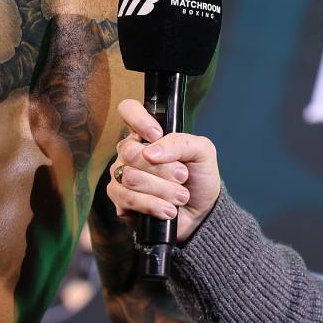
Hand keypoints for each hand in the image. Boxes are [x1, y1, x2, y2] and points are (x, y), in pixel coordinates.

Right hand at [105, 98, 220, 243]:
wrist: (201, 212)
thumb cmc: (200, 177)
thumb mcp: (202, 152)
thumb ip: (180, 142)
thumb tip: (151, 151)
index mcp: (148, 135)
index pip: (128, 110)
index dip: (138, 119)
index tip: (157, 134)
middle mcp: (130, 153)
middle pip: (130, 151)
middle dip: (163, 168)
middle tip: (183, 176)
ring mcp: (121, 175)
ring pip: (130, 177)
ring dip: (163, 190)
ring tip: (181, 196)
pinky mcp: (120, 200)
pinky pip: (128, 199)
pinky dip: (153, 205)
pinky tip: (168, 210)